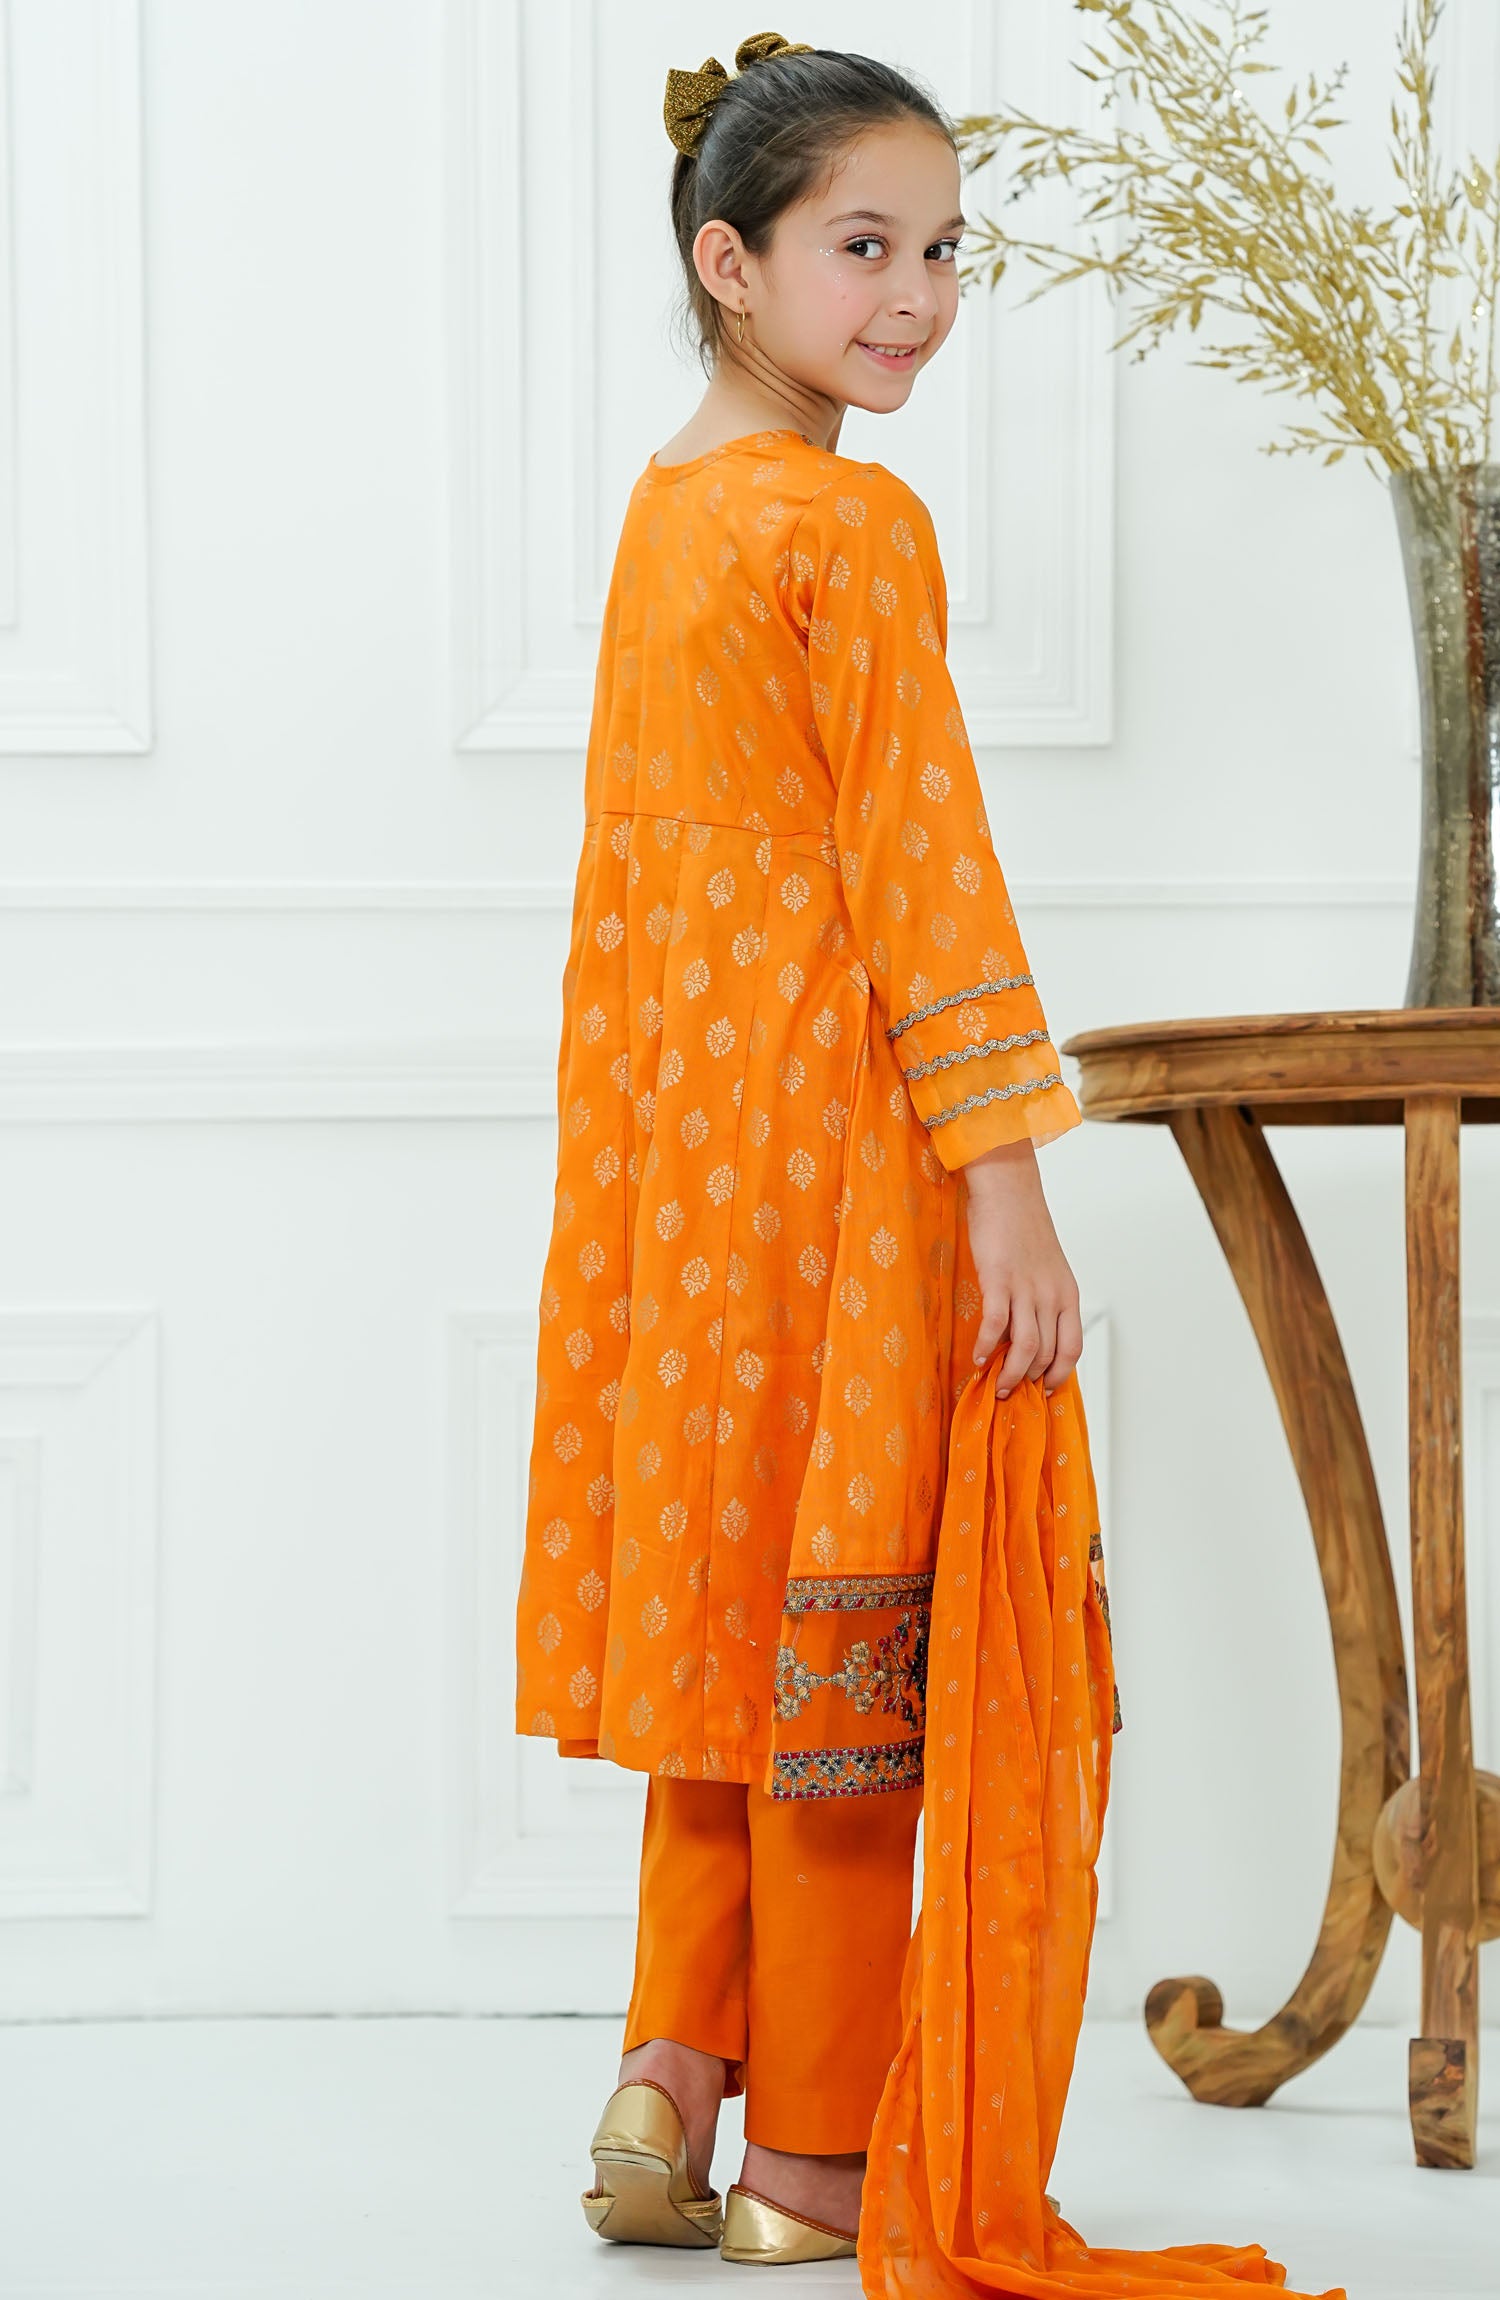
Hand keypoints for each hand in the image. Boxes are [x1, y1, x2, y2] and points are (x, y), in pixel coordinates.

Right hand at [960, 1137, 1082, 1395]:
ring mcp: (1026, 1289)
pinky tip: (977, 1357)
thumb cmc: (1023, 1227)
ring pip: (1025, 1347)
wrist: (1009, 1191)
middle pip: (1047, 1353)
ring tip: (997, 1386)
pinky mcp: (999, 1280)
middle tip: (1011, 1391)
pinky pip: (996, 1325)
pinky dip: (986, 1347)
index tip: (1046, 1389)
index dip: (1060, 1374)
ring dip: (1010, 1373)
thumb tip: (1030, 1334)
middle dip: (1030, 1380)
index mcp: (1067, 1294)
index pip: (1073, 1348)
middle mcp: (1051, 1295)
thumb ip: (1043, 1300)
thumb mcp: (1046, 1268)